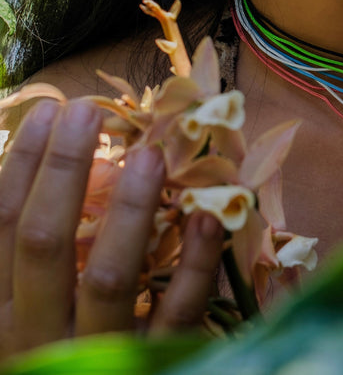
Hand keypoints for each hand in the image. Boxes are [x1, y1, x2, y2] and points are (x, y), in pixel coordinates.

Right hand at [0, 99, 223, 361]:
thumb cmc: (55, 353)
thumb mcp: (28, 310)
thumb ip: (30, 256)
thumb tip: (44, 173)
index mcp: (2, 313)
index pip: (3, 229)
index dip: (24, 167)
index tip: (51, 112)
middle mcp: (40, 335)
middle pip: (45, 244)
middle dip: (65, 172)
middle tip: (87, 111)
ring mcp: (97, 354)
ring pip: (109, 278)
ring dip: (130, 211)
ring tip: (151, 154)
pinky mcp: (153, 369)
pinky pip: (176, 315)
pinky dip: (194, 266)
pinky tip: (206, 219)